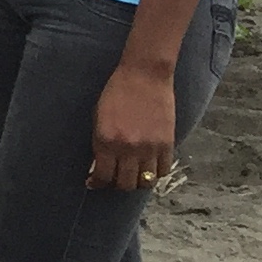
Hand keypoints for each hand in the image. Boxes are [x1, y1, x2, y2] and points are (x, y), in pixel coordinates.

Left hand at [89, 61, 179, 190]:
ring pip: (145, 181)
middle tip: (114, 179)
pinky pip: (163, 170)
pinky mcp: (167, 144)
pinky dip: (155, 173)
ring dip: (137, 181)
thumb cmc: (116, 93)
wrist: (144, 76)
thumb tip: (98, 164)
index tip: (94, 183)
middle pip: (125, 184)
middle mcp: (127, 148)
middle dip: (117, 184)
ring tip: (132, 174)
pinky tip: (148, 167)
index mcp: (106, 140)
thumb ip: (100, 143)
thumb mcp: (98, 117)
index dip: (97, 184)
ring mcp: (149, 148)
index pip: (103, 176)